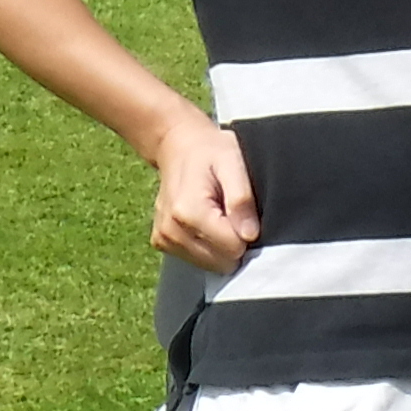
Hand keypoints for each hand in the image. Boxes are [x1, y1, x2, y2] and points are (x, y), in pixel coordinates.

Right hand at [146, 108, 260, 272]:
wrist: (178, 146)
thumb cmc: (210, 151)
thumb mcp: (233, 162)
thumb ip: (241, 198)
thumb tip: (249, 235)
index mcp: (188, 212)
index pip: (232, 249)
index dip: (246, 232)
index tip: (243, 211)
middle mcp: (171, 230)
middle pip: (221, 262)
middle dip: (234, 241)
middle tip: (232, 211)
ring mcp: (163, 239)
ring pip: (210, 264)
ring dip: (220, 244)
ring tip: (219, 213)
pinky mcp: (161, 242)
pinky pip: (196, 259)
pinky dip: (207, 245)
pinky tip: (206, 220)